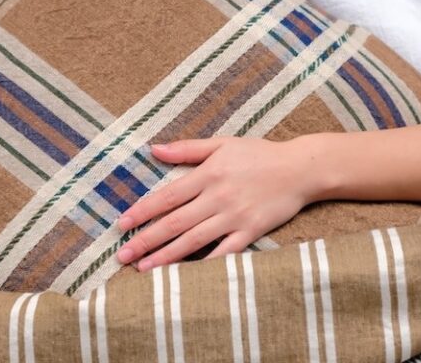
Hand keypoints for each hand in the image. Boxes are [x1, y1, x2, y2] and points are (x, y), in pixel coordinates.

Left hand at [115, 136, 318, 270]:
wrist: (299, 169)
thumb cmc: (258, 153)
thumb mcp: (222, 144)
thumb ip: (188, 148)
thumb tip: (155, 149)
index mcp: (207, 174)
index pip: (167, 196)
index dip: (143, 211)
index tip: (122, 224)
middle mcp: (217, 197)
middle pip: (175, 222)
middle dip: (146, 240)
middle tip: (122, 255)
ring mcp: (233, 217)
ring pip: (193, 241)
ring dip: (166, 256)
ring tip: (143, 269)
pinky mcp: (250, 233)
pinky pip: (224, 253)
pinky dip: (205, 265)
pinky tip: (185, 276)